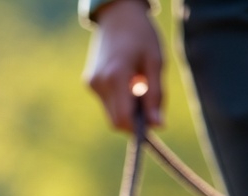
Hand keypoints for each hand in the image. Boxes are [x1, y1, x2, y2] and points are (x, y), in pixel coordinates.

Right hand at [84, 0, 163, 130]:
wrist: (117, 14)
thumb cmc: (141, 34)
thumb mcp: (156, 63)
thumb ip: (156, 96)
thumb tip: (158, 126)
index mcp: (116, 77)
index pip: (123, 120)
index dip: (138, 128)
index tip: (153, 124)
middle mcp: (99, 83)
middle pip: (116, 121)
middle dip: (133, 121)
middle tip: (149, 106)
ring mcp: (92, 83)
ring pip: (111, 114)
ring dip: (127, 110)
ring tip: (139, 88)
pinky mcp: (90, 83)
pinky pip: (107, 103)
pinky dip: (120, 101)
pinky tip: (128, 83)